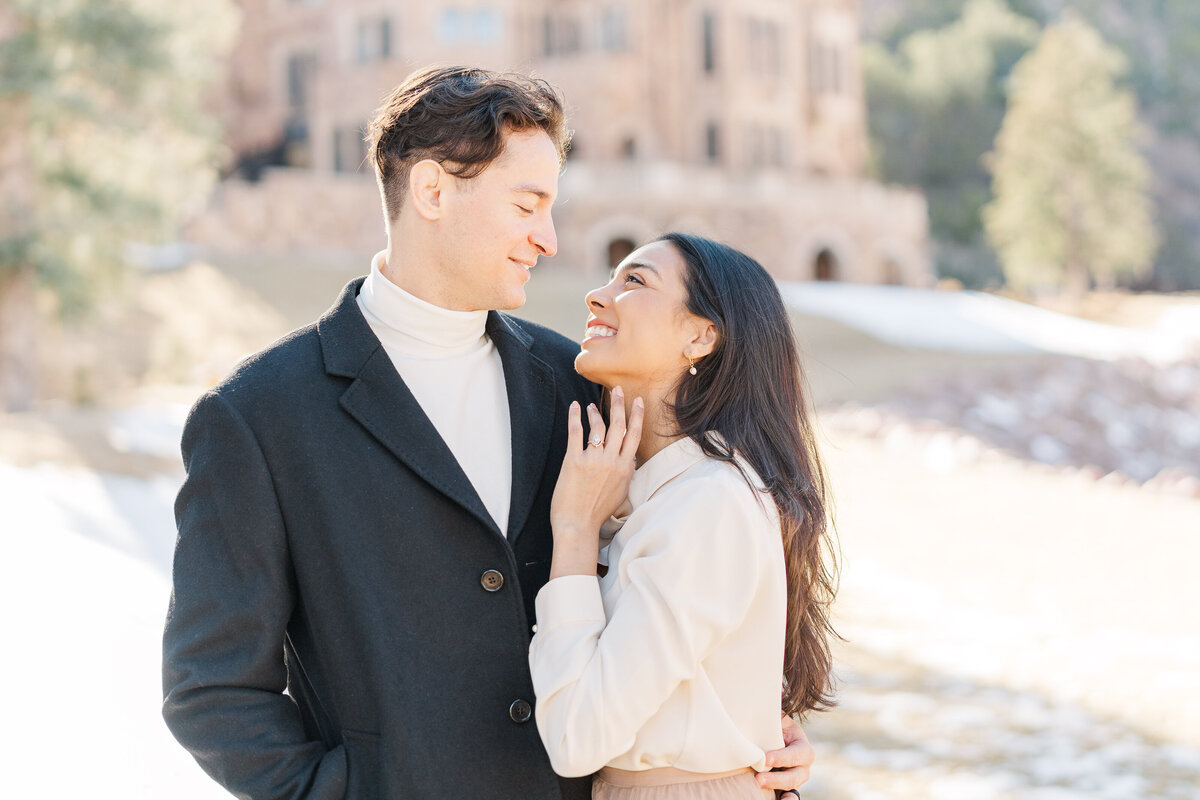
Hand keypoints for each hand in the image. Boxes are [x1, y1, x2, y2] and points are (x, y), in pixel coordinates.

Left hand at [549, 387, 643, 578]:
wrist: (578, 525)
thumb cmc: (598, 513)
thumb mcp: (620, 493)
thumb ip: (626, 474)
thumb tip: (629, 460)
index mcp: (625, 468)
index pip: (634, 435)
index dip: (636, 416)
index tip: (637, 401)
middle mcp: (612, 461)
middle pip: (618, 426)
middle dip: (619, 404)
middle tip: (619, 390)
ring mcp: (593, 460)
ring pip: (598, 427)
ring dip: (596, 412)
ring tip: (592, 405)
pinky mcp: (574, 461)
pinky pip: (576, 432)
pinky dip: (575, 417)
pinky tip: (575, 407)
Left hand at [755, 714, 813, 794]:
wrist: (768, 739)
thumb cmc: (772, 727)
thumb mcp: (776, 719)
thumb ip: (777, 710)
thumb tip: (777, 695)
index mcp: (802, 747)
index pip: (797, 754)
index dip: (783, 757)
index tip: (765, 759)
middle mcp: (802, 766)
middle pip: (796, 776)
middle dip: (777, 779)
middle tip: (758, 779)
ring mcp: (795, 779)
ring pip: (791, 787)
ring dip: (776, 788)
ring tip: (759, 785)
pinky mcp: (786, 788)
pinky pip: (788, 796)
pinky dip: (785, 799)